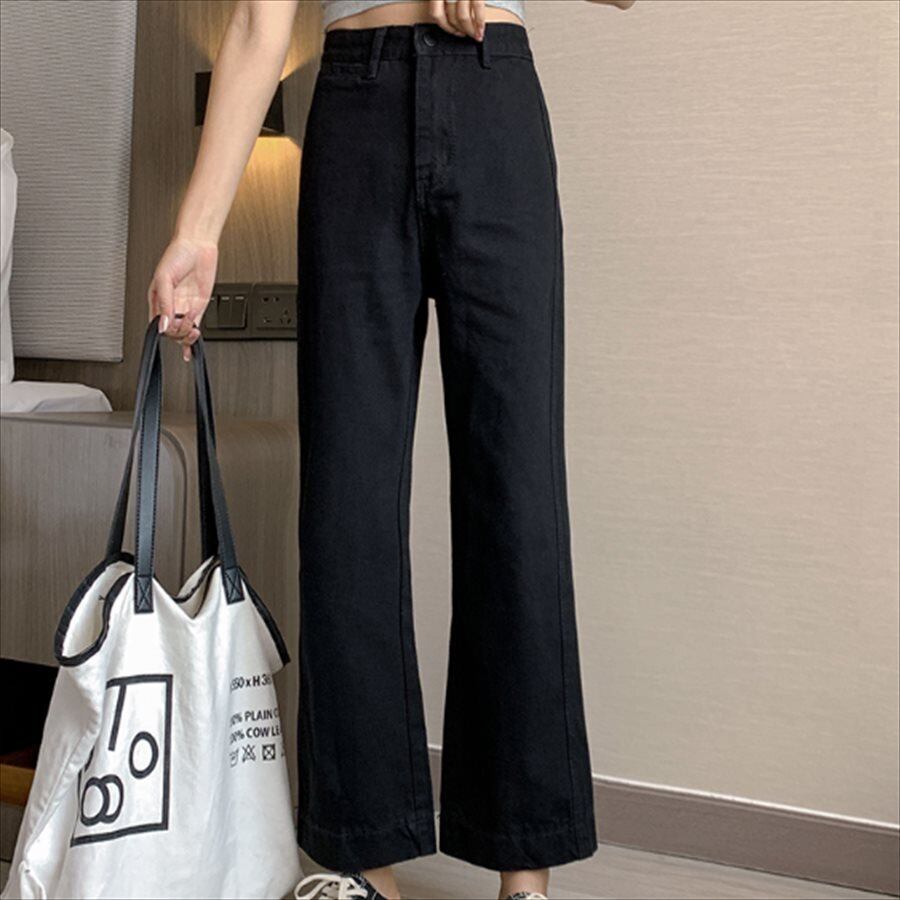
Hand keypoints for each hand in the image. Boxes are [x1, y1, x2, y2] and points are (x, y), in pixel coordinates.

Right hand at [147, 235, 217, 361]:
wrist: (198, 246)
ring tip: (193, 326)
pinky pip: (194, 328)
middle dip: (178, 331)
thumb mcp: (164, 278)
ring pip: (182, 332)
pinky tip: (191, 352)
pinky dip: (192, 341)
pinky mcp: (199, 307)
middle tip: (184, 322)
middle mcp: (170, 306)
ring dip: (187, 334)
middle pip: (170, 331)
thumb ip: (164, 303)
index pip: (157, 324)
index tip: (170, 325)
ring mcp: (185, 307)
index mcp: (156, 300)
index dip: (164, 329)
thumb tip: (162, 325)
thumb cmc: (177, 255)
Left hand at [429, 0, 485, 40]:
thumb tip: (449, 20)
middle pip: (451, 18)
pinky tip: (481, 30)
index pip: (436, 14)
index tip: (453, 32)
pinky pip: (478, 8)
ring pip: (463, 17)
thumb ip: (444, 2)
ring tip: (475, 34)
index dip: (445, 27)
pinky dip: (480, 22)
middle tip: (466, 35)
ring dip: (469, 30)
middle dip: (459, 30)